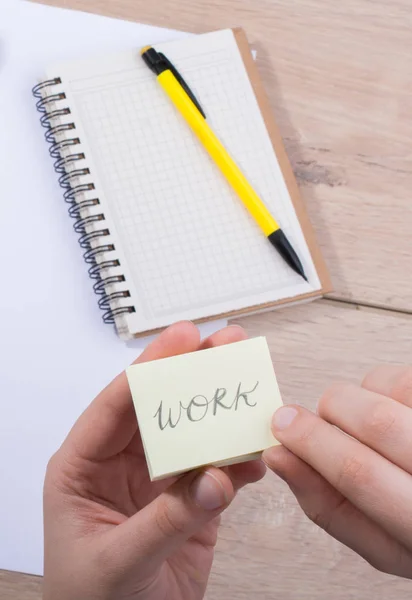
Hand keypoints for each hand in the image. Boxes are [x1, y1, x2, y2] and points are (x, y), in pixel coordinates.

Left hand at [43, 322, 265, 599]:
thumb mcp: (117, 561)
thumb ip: (166, 520)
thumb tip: (214, 478)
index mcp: (84, 465)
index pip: (117, 403)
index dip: (150, 367)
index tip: (183, 338)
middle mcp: (122, 463)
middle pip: (159, 406)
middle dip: (192, 373)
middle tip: (225, 343)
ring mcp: (159, 480)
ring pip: (192, 432)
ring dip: (222, 411)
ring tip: (251, 384)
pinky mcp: (189, 500)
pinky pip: (217, 469)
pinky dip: (240, 459)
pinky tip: (256, 450)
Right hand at [263, 365, 411, 577]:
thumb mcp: (379, 543)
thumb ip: (326, 505)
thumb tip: (278, 455)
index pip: (359, 473)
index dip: (311, 442)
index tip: (280, 425)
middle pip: (375, 421)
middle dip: (329, 411)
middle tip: (319, 421)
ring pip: (386, 387)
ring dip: (355, 398)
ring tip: (361, 423)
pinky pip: (401, 376)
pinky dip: (379, 385)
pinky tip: (386, 409)